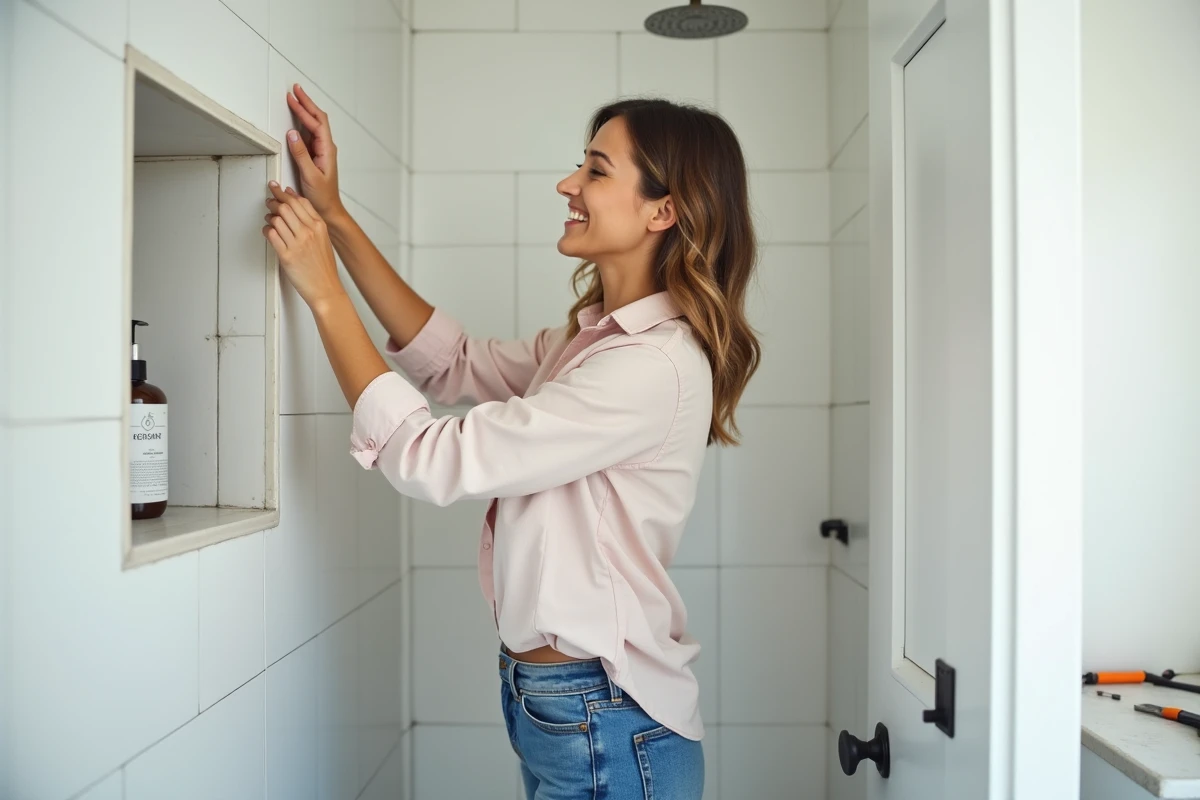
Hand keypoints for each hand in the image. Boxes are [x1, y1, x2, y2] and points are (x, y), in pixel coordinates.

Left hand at [263, 182, 345, 309]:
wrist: (326, 289)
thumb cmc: (324, 267)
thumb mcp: (324, 239)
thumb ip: (312, 222)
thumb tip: (298, 205)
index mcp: (319, 226)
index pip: (300, 201)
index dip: (286, 193)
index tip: (278, 188)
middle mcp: (308, 232)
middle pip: (286, 206)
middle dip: (274, 200)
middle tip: (270, 200)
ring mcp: (297, 244)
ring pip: (277, 218)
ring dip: (269, 216)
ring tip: (269, 217)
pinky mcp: (286, 256)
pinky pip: (271, 235)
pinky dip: (266, 230)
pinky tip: (268, 231)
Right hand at [285, 84, 342, 218]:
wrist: (328, 209)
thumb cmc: (322, 196)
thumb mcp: (310, 175)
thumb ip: (301, 154)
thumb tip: (292, 133)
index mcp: (327, 150)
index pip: (316, 123)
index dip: (304, 108)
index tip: (293, 98)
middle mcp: (326, 147)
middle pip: (317, 119)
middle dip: (306, 103)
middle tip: (295, 90)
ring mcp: (321, 151)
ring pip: (313, 125)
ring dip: (304, 111)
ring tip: (295, 99)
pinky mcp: (315, 155)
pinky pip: (308, 134)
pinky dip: (302, 123)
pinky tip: (296, 118)